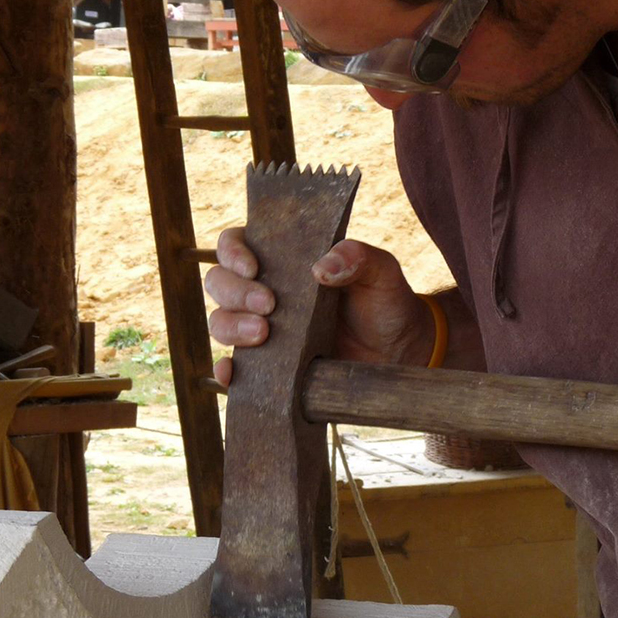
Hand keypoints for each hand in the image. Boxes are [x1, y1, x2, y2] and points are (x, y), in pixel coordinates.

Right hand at [205, 230, 433, 385]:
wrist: (397, 351)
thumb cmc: (384, 302)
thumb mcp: (380, 272)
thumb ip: (358, 257)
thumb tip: (322, 267)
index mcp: (283, 259)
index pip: (235, 244)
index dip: (233, 251)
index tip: (253, 267)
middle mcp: (265, 290)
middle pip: (219, 282)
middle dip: (235, 293)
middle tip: (269, 305)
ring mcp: (262, 328)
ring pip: (220, 321)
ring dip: (232, 326)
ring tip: (263, 334)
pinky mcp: (268, 364)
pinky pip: (233, 368)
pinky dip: (226, 370)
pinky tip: (234, 373)